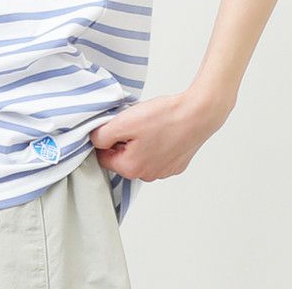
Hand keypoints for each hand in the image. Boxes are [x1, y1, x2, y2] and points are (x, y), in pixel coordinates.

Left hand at [89, 89, 233, 181]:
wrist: (197, 114)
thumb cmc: (163, 117)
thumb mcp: (124, 122)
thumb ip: (102, 135)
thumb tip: (94, 141)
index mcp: (131, 168)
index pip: (103, 157)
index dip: (105, 139)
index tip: (114, 124)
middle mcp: (147, 176)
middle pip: (122, 158)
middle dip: (122, 141)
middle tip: (132, 122)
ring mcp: (164, 172)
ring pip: (140, 157)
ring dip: (138, 143)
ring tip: (149, 124)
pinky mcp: (176, 164)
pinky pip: (157, 155)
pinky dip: (155, 144)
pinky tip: (161, 129)